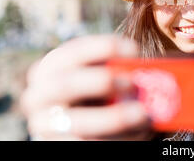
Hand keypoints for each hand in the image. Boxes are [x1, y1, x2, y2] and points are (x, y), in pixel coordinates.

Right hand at [20, 35, 152, 139]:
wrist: (79, 121)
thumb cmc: (98, 90)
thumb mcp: (102, 74)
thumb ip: (118, 69)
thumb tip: (153, 70)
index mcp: (51, 66)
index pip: (74, 51)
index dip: (104, 47)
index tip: (135, 49)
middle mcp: (39, 94)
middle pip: (66, 85)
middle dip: (102, 81)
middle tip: (133, 82)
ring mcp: (45, 124)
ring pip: (77, 122)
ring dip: (114, 118)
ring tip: (143, 114)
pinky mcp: (56, 145)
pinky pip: (86, 144)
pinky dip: (116, 139)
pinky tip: (138, 132)